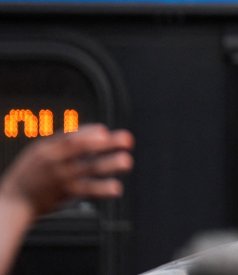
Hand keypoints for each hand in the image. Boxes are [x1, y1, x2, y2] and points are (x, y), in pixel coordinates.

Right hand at [0, 123, 133, 218]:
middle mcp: (55, 161)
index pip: (70, 136)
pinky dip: (101, 189)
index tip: (105, 132)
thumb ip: (63, 142)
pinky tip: (116, 188)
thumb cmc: (29, 175)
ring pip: (88, 168)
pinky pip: (86, 190)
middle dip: (107, 143)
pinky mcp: (65, 194)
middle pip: (83, 148)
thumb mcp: (38, 152)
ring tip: (126, 162)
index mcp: (47, 149)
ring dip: (109, 164)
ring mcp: (61, 177)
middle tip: (127, 140)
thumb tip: (96, 132)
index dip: (89, 132)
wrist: (12, 202)